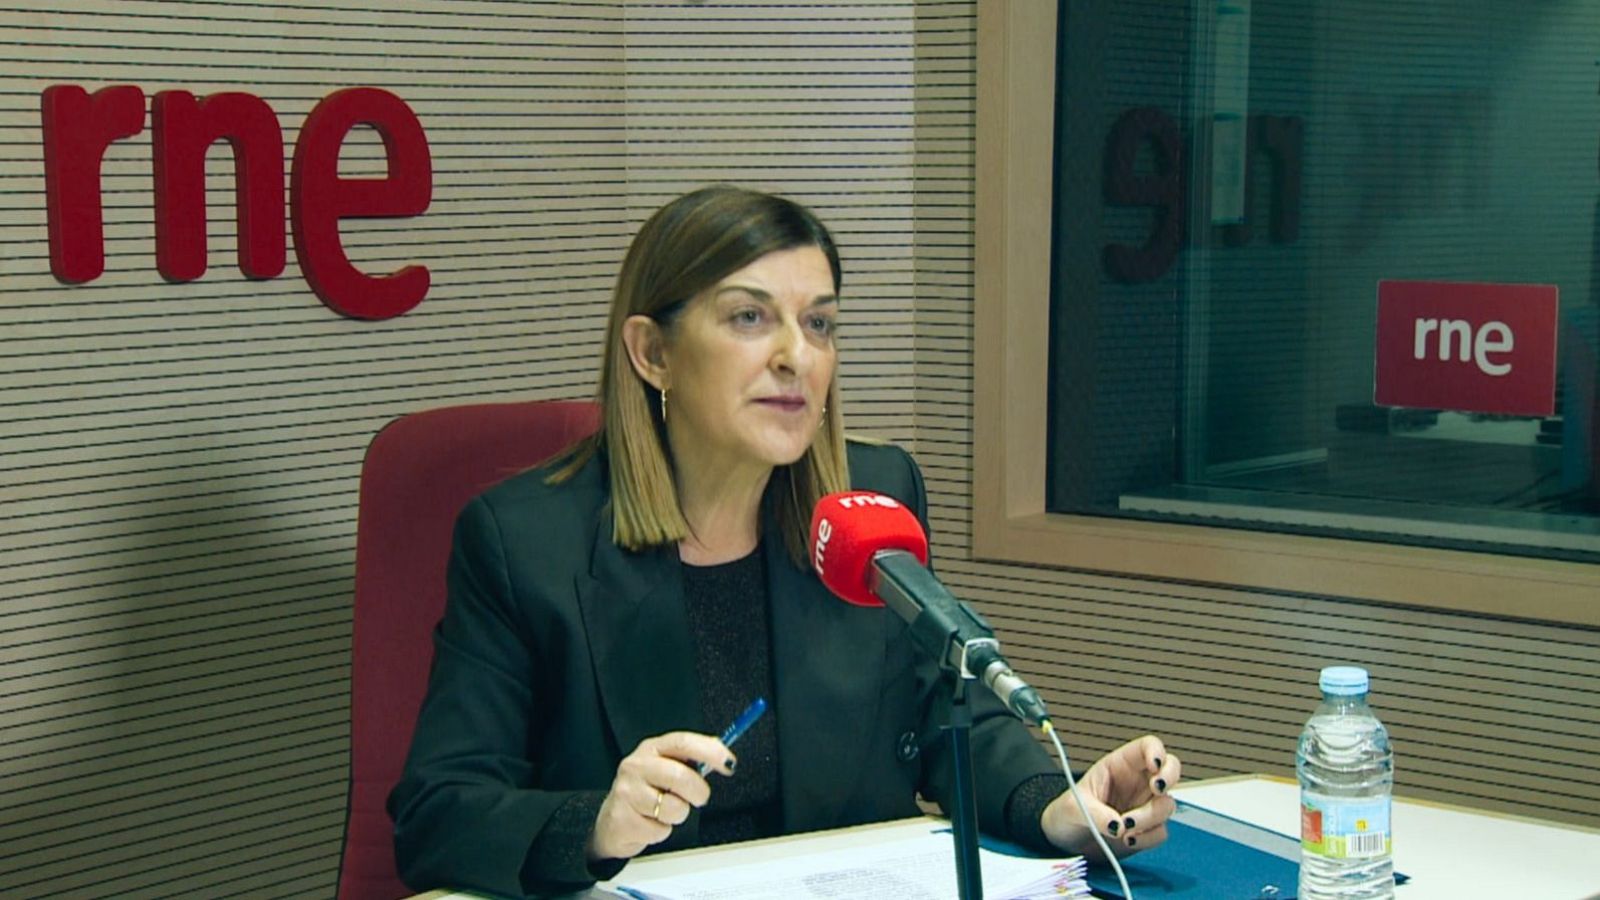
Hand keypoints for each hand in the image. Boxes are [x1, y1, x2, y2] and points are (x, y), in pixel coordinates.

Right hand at [586, 731, 734, 862]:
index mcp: (652, 748)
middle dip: (698, 792)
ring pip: (674, 807)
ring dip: (678, 814)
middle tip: (698, 798)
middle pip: (681, 777)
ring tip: (664, 810)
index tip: (729, 763)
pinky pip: (660, 830)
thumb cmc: (646, 791)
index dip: (710, 751)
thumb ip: (691, 760)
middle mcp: (636, 765)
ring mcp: (627, 791)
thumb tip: (722, 756)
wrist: (612, 820)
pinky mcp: (623, 818)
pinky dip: (662, 831)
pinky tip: (650, 822)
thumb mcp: (665, 768)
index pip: (683, 742)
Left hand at [1040, 735, 1179, 859]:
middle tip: (1156, 789)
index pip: (1147, 746)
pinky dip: (1147, 838)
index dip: (1156, 751)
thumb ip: (1095, 813)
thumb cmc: (1067, 813)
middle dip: (1170, 776)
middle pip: (1171, 768)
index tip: (1154, 765)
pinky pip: (1160, 832)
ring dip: (1150, 817)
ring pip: (1167, 804)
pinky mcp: (1147, 830)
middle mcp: (1137, 783)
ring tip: (1125, 827)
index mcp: (1119, 765)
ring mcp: (1145, 806)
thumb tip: (1117, 825)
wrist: (1065, 841)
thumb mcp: (1073, 807)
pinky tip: (1127, 840)